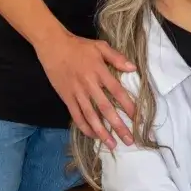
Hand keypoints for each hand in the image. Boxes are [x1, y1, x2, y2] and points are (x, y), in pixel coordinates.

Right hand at [35, 30, 137, 148]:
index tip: (138, 118)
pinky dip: (85, 127)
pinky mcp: (66, 98)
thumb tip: (133, 68)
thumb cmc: (79, 46)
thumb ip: (117, 57)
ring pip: (91, 116)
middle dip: (118, 125)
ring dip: (102, 132)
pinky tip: (93, 136)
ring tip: (112, 145)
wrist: (53, 46)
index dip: (128, 105)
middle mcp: (89, 85)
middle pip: (106, 108)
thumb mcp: (100, 46)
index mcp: (99, 72)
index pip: (117, 92)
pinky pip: (76, 116)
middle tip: (129, 140)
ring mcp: (77, 93)